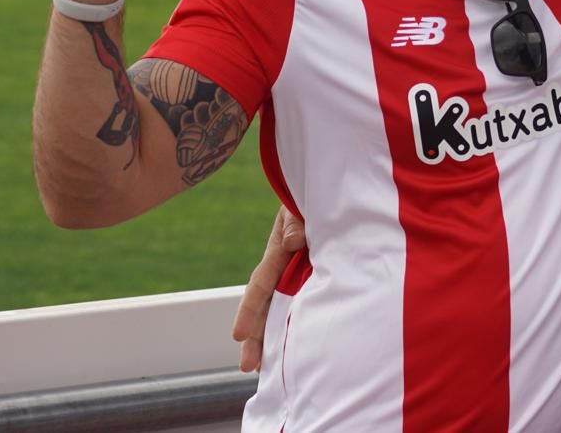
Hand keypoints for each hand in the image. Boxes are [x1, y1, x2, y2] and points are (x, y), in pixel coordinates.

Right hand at [233, 206, 305, 372]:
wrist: (323, 193)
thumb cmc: (308, 198)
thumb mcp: (298, 206)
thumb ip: (295, 221)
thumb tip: (292, 242)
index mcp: (277, 252)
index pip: (261, 285)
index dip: (250, 310)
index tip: (238, 335)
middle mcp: (282, 268)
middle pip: (266, 306)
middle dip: (255, 336)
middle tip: (247, 366)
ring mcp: (296, 274)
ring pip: (281, 309)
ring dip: (271, 335)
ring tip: (262, 367)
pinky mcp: (313, 277)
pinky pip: (303, 303)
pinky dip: (295, 324)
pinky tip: (294, 346)